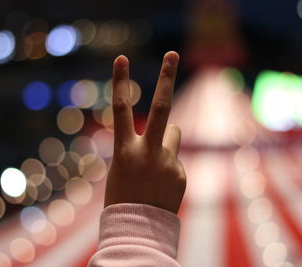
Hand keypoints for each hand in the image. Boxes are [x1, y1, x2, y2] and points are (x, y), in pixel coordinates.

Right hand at [104, 51, 185, 213]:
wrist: (138, 229)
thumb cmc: (122, 195)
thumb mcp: (123, 167)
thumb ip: (143, 145)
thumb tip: (172, 130)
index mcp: (124, 151)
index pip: (120, 109)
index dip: (120, 81)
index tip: (121, 58)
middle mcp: (148, 153)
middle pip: (161, 108)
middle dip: (166, 78)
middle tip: (171, 53)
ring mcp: (168, 163)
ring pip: (173, 134)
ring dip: (165, 141)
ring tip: (155, 167)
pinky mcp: (181, 173)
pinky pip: (176, 159)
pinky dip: (169, 167)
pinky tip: (161, 187)